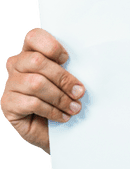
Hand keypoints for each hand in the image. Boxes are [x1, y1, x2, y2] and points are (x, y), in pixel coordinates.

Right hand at [1, 28, 85, 152]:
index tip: (67, 59)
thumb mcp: (69, 82)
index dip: (51, 46)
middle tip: (79, 92)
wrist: (57, 132)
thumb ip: (70, 71)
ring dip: (60, 98)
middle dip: (63, 78)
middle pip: (37, 61)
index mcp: (31, 53)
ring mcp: (10, 84)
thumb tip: (83, 72)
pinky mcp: (8, 104)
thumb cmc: (64, 102)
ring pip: (36, 83)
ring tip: (74, 108)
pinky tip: (62, 117)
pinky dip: (52, 111)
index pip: (34, 36)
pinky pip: (32, 103)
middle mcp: (16, 65)